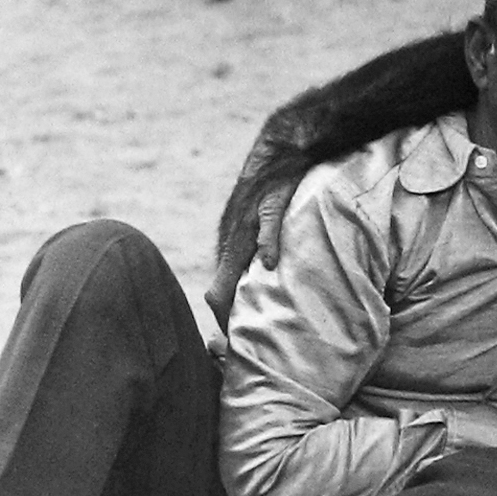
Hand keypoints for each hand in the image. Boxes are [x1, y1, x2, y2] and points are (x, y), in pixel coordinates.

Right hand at [203, 179, 300, 331]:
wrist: (276, 154)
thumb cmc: (277, 181)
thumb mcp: (276, 207)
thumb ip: (270, 234)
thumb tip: (266, 264)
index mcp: (234, 247)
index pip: (219, 296)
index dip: (224, 321)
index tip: (237, 341)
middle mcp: (229, 247)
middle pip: (221, 294)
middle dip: (231, 318)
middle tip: (252, 342)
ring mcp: (233, 241)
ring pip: (229, 281)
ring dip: (239, 301)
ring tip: (259, 324)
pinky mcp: (241, 234)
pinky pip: (238, 267)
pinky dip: (244, 284)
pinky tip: (260, 291)